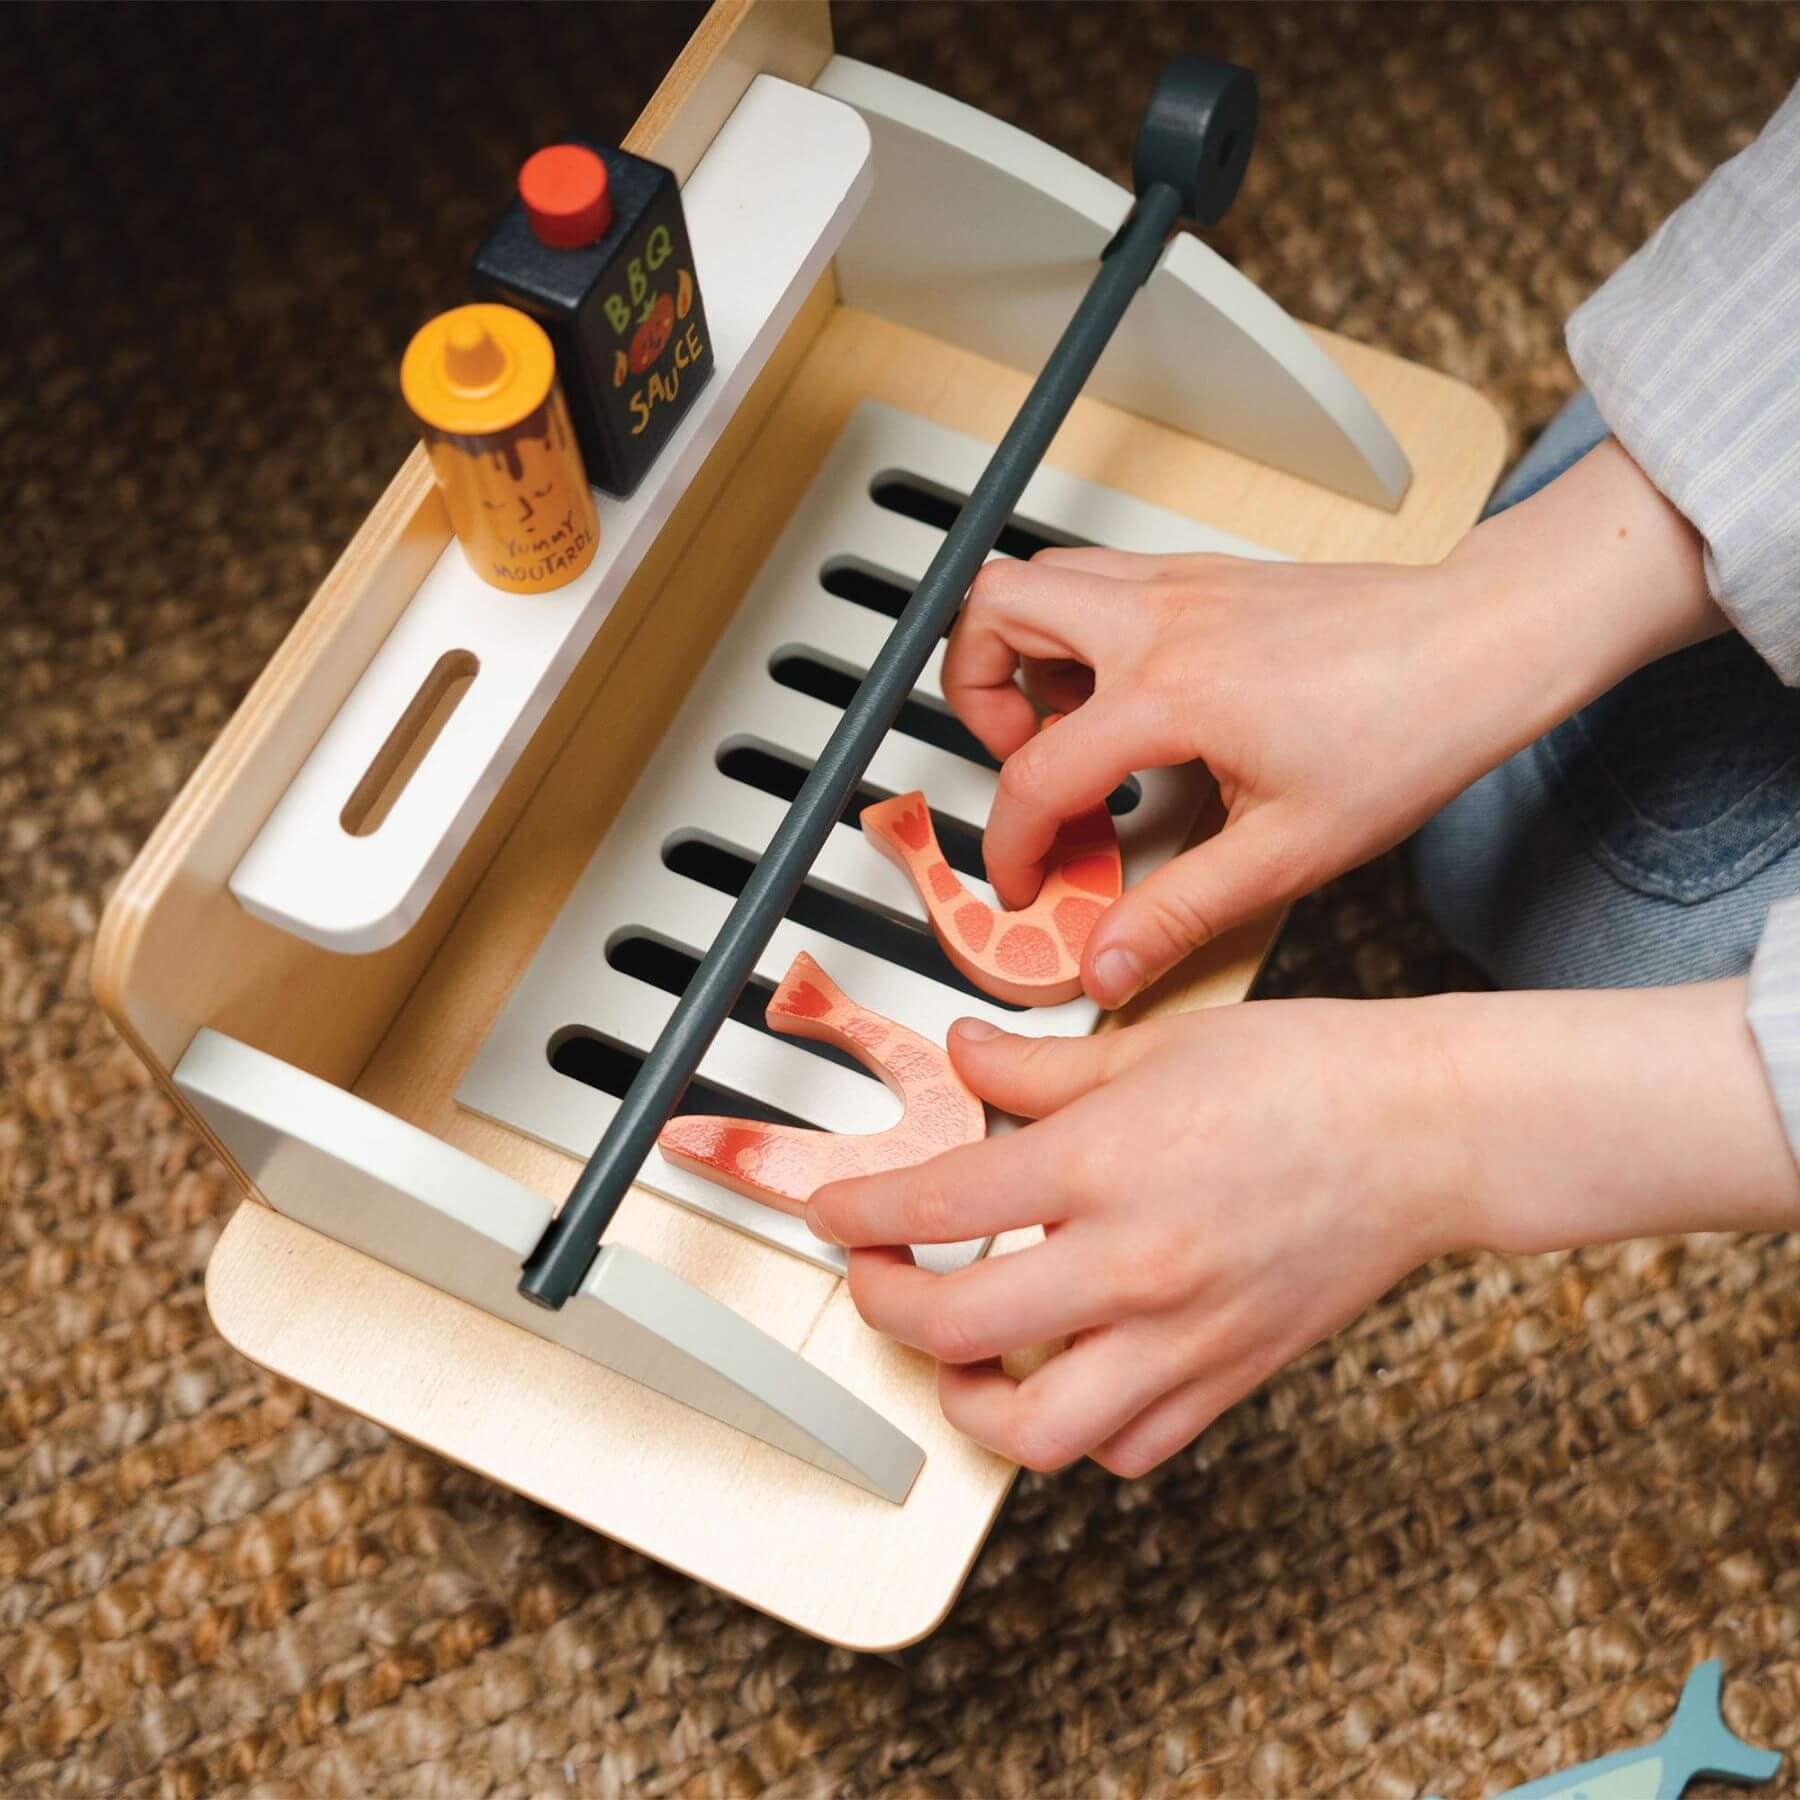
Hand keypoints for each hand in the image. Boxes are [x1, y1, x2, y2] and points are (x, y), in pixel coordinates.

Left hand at [807, 980, 1797, 1476]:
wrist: (1429, 1130)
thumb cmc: (1310, 1075)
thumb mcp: (1156, 1045)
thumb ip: (1040, 1068)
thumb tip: (964, 1056)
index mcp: (1104, 1165)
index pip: (935, 1208)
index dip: (855, 1212)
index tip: (831, 1211)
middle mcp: (1134, 1262)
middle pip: (958, 1329)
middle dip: (884, 1308)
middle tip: (871, 1278)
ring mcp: (1183, 1334)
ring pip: (1037, 1430)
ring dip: (969, 1403)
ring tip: (956, 1361)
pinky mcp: (1230, 1375)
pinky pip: (1131, 1446)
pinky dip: (1080, 1432)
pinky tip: (1066, 1381)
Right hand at [947, 439, 1718, 1006]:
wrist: (1486, 641)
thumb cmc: (1410, 725)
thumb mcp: (1288, 851)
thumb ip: (1178, 912)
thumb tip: (1110, 966)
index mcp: (1168, 692)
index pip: (1034, 772)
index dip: (1009, 844)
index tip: (1026, 879)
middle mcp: (1159, 620)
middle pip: (992, 611)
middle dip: (972, 691)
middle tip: (1016, 759)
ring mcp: (1179, 584)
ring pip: (1038, 575)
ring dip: (1020, 649)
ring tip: (1062, 724)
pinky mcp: (1205, 573)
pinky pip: (1099, 577)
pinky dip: (1077, 629)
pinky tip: (1127, 695)